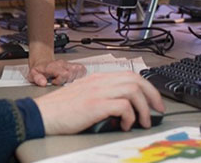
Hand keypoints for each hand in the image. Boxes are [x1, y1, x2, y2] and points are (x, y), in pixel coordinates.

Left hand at [28, 59, 85, 86]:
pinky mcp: (73, 66)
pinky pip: (82, 70)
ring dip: (75, 79)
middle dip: (68, 81)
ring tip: (66, 81)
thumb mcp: (33, 74)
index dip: (61, 81)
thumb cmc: (39, 70)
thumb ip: (37, 78)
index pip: (64, 73)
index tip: (54, 83)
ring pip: (79, 71)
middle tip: (61, 83)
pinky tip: (74, 79)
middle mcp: (62, 64)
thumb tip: (43, 83)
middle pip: (73, 73)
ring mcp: (68, 65)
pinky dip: (81, 75)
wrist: (42, 62)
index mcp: (53, 66)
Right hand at [34, 71, 163, 134]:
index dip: (146, 86)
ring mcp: (97, 91)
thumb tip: (121, 107)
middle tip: (157, 110)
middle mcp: (98, 81)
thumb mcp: (83, 96)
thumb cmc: (60, 109)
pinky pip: (123, 106)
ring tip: (143, 122)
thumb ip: (100, 96)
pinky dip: (130, 116)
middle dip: (152, 94)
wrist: (43, 114)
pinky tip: (125, 125)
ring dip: (143, 108)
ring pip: (132, 90)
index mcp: (96, 78)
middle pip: (135, 79)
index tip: (153, 101)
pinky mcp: (94, 104)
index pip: (128, 74)